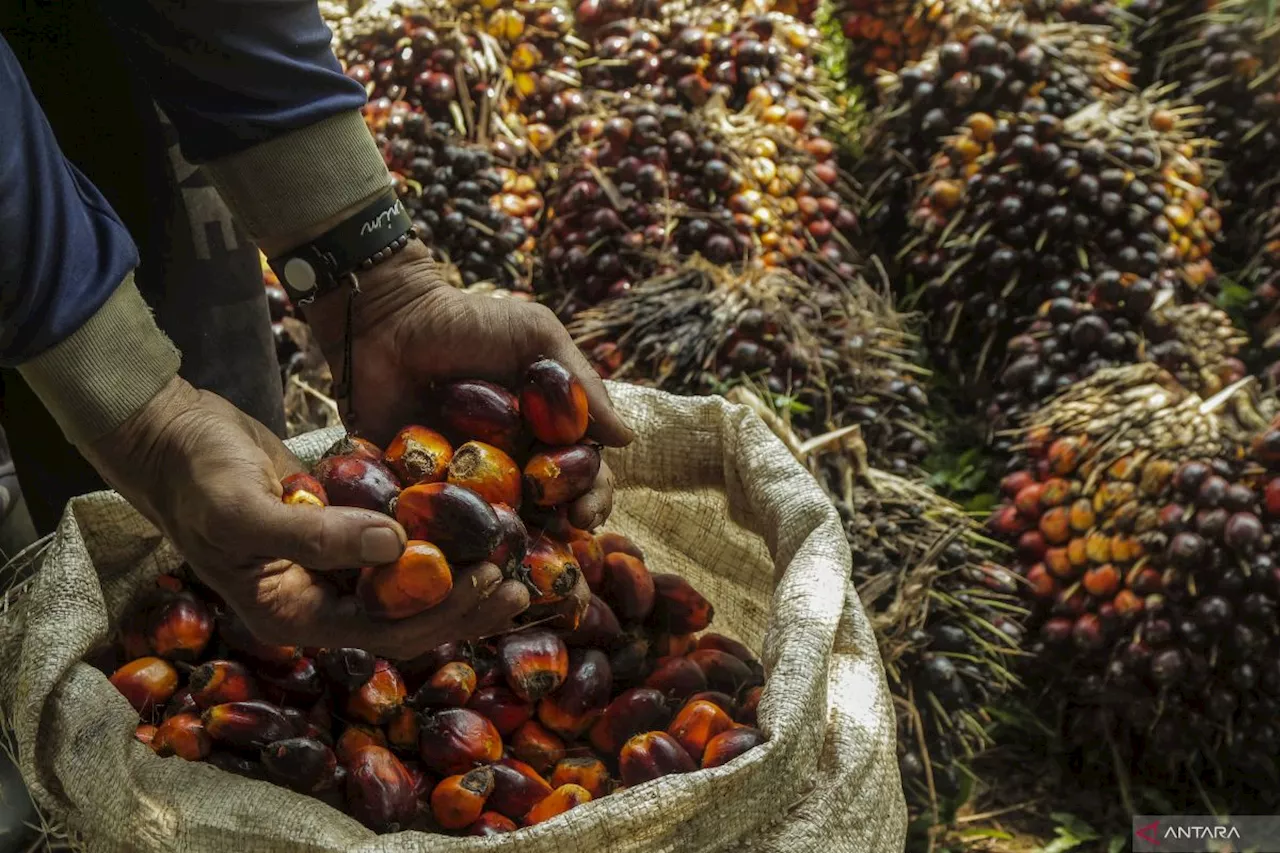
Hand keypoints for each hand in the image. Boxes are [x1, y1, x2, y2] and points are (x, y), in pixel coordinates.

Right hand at [82, 377, 528, 657]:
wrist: (173, 434)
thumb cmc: (195, 477)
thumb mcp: (244, 511)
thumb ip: (315, 536)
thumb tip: (397, 548)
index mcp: (294, 615)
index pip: (385, 632)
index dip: (443, 613)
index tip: (490, 579)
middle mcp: (319, 600)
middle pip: (408, 619)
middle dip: (465, 605)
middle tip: (518, 581)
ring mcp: (332, 567)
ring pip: (409, 586)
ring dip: (458, 576)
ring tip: (511, 557)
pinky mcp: (342, 530)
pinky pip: (398, 546)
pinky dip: (434, 538)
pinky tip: (475, 520)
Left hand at [307, 241, 634, 531]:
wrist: (386, 319)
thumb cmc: (466, 322)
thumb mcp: (534, 336)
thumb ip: (580, 383)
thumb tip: (627, 438)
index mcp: (543, 431)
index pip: (580, 474)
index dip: (591, 496)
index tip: (587, 512)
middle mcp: (509, 463)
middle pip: (546, 509)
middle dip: (559, 529)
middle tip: (558, 537)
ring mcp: (463, 481)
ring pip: (496, 527)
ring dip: (510, 546)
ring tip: (512, 558)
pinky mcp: (416, 492)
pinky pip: (437, 528)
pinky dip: (450, 545)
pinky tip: (460, 556)